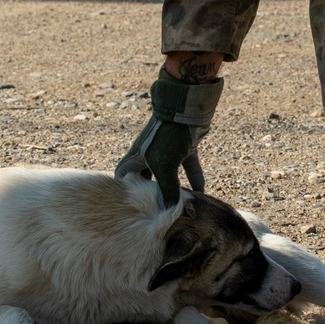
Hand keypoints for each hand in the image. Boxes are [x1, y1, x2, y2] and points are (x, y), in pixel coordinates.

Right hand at [115, 66, 223, 203]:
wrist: (186, 109)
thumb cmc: (166, 137)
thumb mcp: (164, 167)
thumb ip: (167, 190)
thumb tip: (171, 211)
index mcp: (135, 159)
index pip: (123, 178)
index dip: (123, 192)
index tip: (128, 208)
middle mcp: (148, 156)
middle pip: (148, 180)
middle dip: (153, 195)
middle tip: (157, 213)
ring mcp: (166, 151)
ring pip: (170, 175)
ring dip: (175, 188)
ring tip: (180, 207)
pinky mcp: (184, 147)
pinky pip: (188, 167)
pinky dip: (195, 178)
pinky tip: (201, 192)